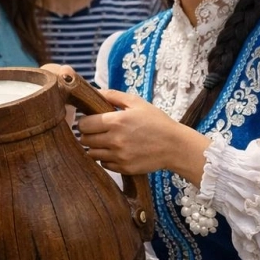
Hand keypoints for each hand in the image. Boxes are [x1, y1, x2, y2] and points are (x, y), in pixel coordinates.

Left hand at [77, 89, 209, 180]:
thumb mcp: (137, 102)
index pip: (84, 124)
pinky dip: (106, 159)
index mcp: (115, 121)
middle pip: (85, 140)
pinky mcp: (124, 168)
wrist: (175, 146)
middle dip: (88, 134)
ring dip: (95, 147)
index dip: (84, 122)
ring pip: (92, 153)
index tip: (90, 121)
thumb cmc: (156, 121)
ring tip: (105, 142)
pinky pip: (104, 164)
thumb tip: (94, 91)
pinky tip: (115, 152)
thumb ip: (113, 95)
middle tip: (97, 131)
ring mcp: (119, 156)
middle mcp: (114, 140)